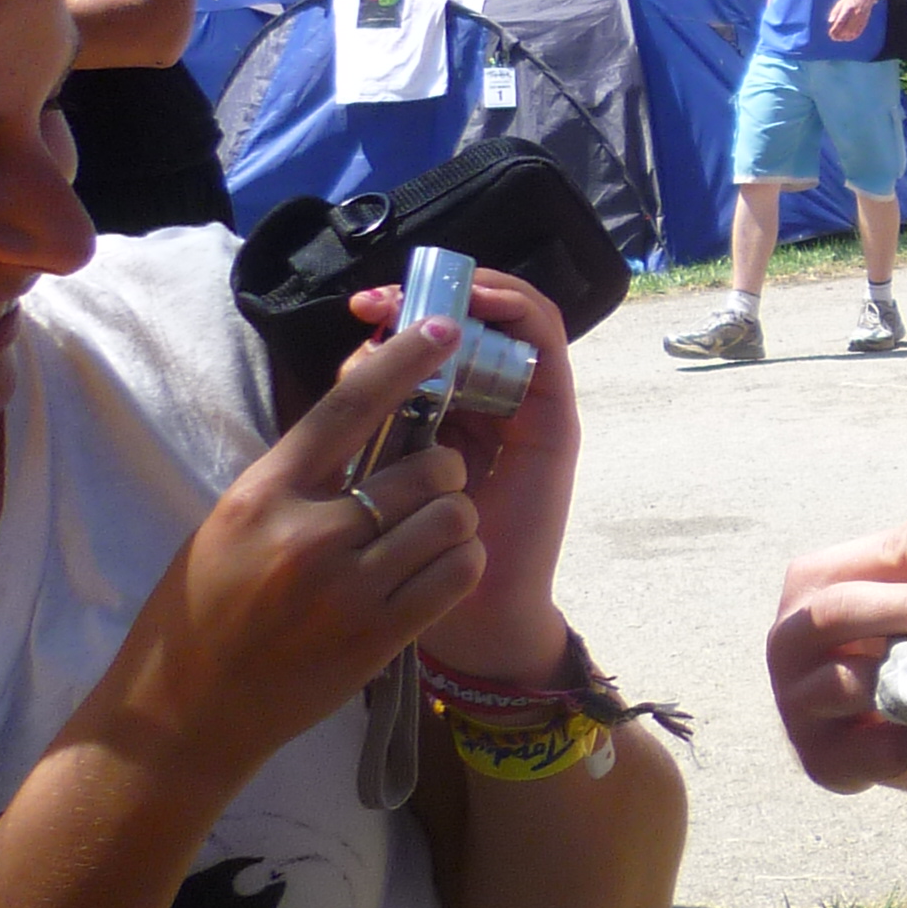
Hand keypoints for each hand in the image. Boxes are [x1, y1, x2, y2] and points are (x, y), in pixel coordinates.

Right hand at [71, 320, 487, 781]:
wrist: (184, 713)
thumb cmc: (202, 609)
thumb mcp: (231, 524)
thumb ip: (295, 478)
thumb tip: (360, 418)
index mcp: (263, 493)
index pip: (347, 408)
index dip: (403, 361)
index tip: (445, 326)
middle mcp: (307, 534)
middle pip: (428, 466)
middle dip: (442, 470)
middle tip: (425, 489)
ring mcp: (346, 588)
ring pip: (453, 518)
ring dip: (454, 521)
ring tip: (426, 537)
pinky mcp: (378, 636)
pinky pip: (457, 574)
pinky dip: (460, 566)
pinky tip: (435, 574)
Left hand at [358, 266, 581, 684]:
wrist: (471, 614)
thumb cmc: (412, 554)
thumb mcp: (376, 477)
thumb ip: (370, 428)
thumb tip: (351, 367)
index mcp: (447, 414)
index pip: (430, 340)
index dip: (399, 313)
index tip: (361, 308)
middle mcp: (491, 403)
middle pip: (471, 320)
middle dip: (425, 297)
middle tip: (378, 303)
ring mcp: (528, 406)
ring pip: (512, 317)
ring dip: (471, 293)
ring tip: (421, 301)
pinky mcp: (555, 415)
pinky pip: (547, 342)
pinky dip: (517, 309)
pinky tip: (479, 303)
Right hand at [769, 458, 906, 793]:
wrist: (880, 731)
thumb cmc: (896, 638)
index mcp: (812, 583)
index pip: (875, 554)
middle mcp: (788, 638)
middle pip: (841, 609)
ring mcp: (796, 702)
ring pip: (846, 682)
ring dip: (906, 672)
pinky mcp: (819, 760)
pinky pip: (865, 750)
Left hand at [825, 0, 879, 44]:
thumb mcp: (841, 3)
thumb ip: (835, 12)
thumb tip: (830, 22)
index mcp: (847, 9)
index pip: (840, 22)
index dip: (835, 30)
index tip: (830, 34)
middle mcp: (855, 14)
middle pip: (846, 29)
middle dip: (839, 35)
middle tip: (833, 37)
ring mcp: (861, 19)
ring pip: (852, 32)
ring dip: (845, 37)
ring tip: (840, 38)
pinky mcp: (864, 21)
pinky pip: (858, 32)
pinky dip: (852, 36)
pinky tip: (848, 38)